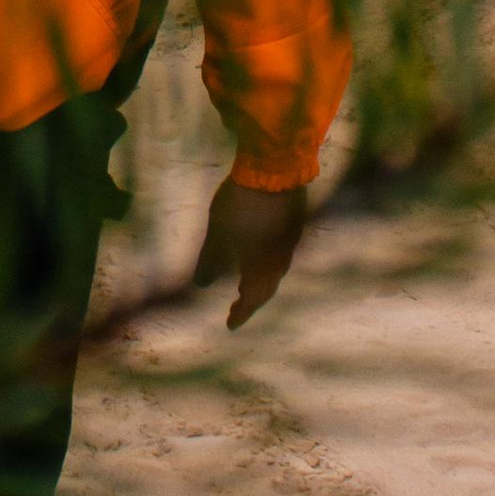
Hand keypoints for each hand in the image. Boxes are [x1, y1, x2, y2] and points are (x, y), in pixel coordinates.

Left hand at [193, 176, 307, 329]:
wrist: (274, 170)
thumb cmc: (240, 208)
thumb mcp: (217, 236)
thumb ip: (209, 263)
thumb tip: (200, 286)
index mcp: (263, 270)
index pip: (251, 300)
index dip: (240, 313)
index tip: (230, 325)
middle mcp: (280, 261)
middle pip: (267, 288)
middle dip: (251, 299)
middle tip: (238, 306)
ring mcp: (290, 241)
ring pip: (275, 269)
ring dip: (261, 280)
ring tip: (247, 282)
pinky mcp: (293, 223)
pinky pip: (279, 252)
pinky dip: (267, 261)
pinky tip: (260, 252)